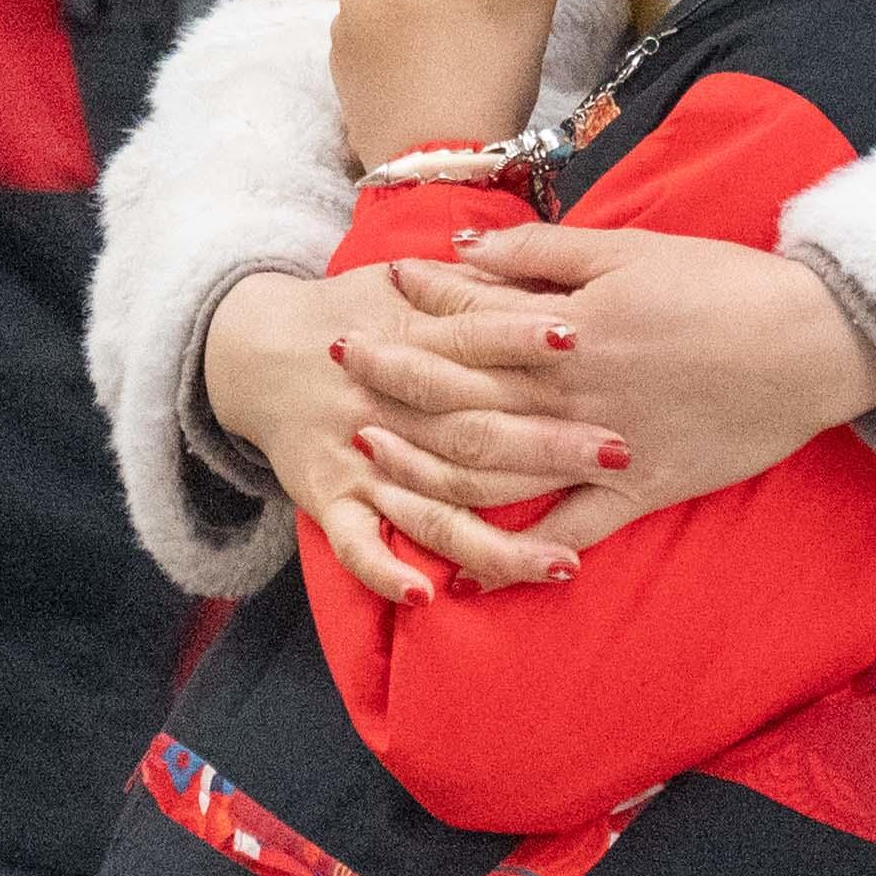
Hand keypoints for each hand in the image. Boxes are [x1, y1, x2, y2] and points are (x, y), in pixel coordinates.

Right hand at [198, 258, 621, 610]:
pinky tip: (429, 596)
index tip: (581, 339)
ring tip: (563, 564)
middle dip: (546, 446)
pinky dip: (385, 571)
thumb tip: (558, 278)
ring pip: (431, 507)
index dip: (521, 337)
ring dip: (495, 543)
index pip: (470, 338)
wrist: (256, 347)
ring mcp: (357, 461)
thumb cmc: (357, 312)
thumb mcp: (408, 281)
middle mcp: (386, 407)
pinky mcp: (328, 500)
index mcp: (407, 344)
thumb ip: (478, 284)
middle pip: (471, 432)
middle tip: (618, 454)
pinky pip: (354, 546)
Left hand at [331, 0, 565, 166]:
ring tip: (453, 50)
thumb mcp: (531, 16)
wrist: (439, 172)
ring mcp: (342, 29)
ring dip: (418, 5)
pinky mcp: (336, 65)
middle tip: (482, 8)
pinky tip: (426, 74)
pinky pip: (371, 30)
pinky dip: (397, 39)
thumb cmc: (487, 88)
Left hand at [356, 227, 875, 588]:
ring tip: (374, 460)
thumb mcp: (632, 248)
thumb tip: (462, 249)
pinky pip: (564, 535)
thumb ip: (541, 254)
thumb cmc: (728, 286)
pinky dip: (514, 561)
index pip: (469, 321)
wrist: (814, 345)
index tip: (373, 298)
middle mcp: (569, 397)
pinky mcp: (637, 494)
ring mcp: (599, 453)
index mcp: (567, 330)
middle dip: (394, 382)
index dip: (417, 308)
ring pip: (490, 473)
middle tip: (341, 369)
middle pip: (458, 398)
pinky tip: (468, 577)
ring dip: (424, 469)